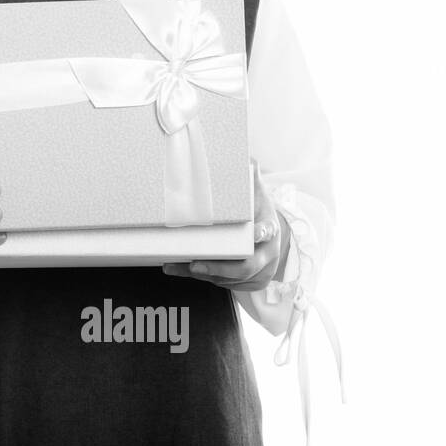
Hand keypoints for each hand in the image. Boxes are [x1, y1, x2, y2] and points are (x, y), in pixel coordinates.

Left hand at [162, 160, 288, 291]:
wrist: (270, 235)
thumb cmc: (256, 212)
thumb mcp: (257, 194)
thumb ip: (251, 178)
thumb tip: (248, 160)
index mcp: (269, 229)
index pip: (268, 232)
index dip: (261, 234)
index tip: (253, 234)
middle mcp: (267, 253)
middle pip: (247, 267)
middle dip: (219, 268)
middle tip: (194, 265)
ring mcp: (260, 271)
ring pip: (232, 280)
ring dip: (204, 276)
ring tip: (176, 266)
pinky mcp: (251, 283)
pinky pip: (226, 286)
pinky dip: (204, 280)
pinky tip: (182, 271)